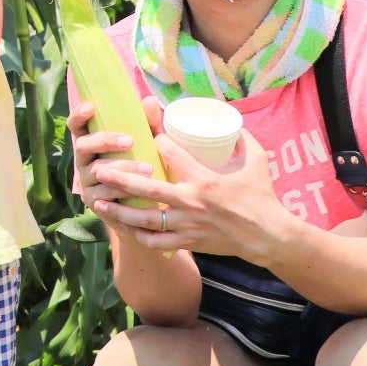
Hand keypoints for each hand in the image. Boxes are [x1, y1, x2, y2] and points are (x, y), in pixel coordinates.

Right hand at [69, 100, 152, 212]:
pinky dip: (122, 191)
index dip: (78, 115)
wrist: (142, 206)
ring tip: (148, 168)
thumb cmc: (142, 166)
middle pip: (82, 145)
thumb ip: (148, 124)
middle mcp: (84, 159)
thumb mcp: (147, 143)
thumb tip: (149, 100)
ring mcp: (85, 180)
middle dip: (105, 141)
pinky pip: (103, 193)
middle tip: (130, 141)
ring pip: (97, 170)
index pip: (76, 126)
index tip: (91, 107)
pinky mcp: (92, 200)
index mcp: (91, 142)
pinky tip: (138, 191)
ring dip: (123, 167)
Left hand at [90, 120, 291, 259]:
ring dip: (119, 211)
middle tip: (99, 170)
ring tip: (99, 201)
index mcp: (204, 179)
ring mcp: (187, 224)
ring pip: (144, 219)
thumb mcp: (257, 161)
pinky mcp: (188, 241)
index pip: (169, 154)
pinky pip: (156, 242)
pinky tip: (125, 228)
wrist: (267, 236)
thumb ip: (243, 139)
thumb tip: (231, 123)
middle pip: (146, 189)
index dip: (154, 140)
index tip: (146, 134)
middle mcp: (191, 202)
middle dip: (119, 179)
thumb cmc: (261, 197)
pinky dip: (138, 236)